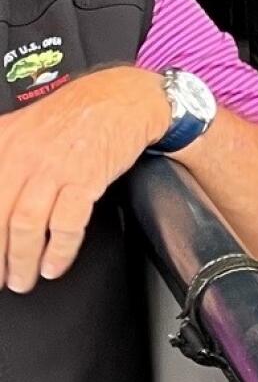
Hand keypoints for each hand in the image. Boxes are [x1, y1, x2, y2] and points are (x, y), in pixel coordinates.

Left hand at [0, 66, 168, 290]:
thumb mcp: (21, 127)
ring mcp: (52, 167)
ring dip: (22, 260)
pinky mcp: (84, 178)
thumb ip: (0, 155)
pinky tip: (53, 266)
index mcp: (1, 144)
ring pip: (25, 225)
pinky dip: (59, 250)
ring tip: (22, 281)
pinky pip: (66, 223)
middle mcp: (21, 156)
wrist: (121, 100)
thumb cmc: (74, 117)